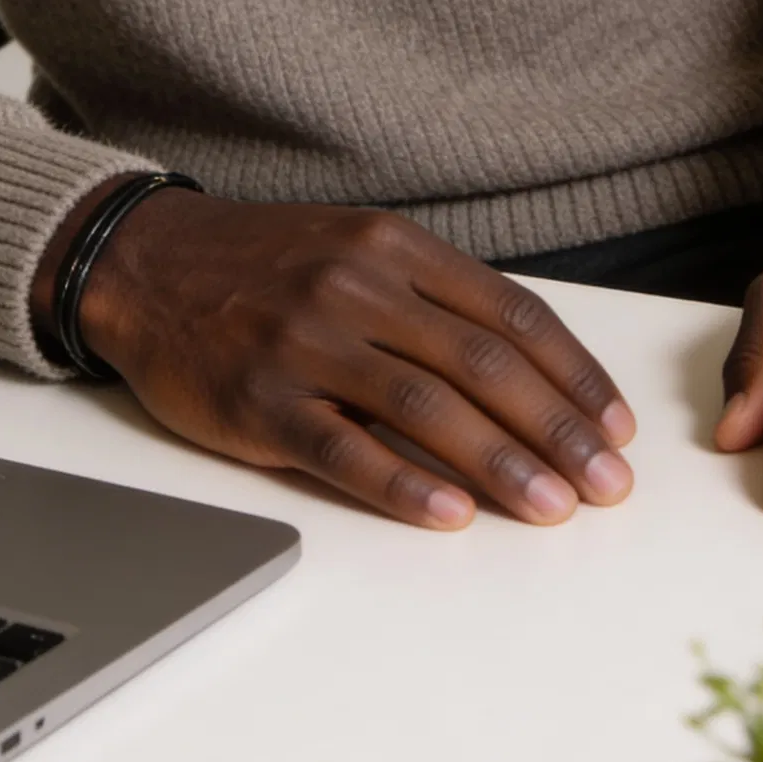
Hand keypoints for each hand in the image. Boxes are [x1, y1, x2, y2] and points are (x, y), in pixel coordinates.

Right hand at [75, 191, 636, 528]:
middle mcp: (357, 287)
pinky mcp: (259, 401)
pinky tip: (450, 514)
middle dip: (558, 429)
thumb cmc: (265, 265)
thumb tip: (531, 370)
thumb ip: (432, 298)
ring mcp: (306, 343)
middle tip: (607, 483)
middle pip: (483, 363)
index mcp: (393, 247)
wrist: (146, 264)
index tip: (616, 425)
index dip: (573, 374)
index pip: (511, 313)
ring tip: (554, 508)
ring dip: (501, 464)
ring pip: (426, 408)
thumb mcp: (354, 247)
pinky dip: (402, 484)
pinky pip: (342, 449)